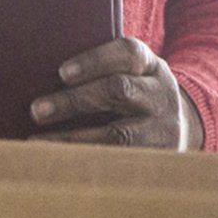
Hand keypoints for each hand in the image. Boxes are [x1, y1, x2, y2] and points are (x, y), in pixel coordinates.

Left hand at [27, 37, 203, 149]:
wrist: (181, 130)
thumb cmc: (137, 96)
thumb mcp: (134, 74)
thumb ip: (104, 71)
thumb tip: (41, 75)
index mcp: (151, 66)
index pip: (128, 53)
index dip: (95, 61)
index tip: (61, 73)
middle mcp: (160, 95)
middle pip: (119, 90)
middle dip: (74, 100)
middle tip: (36, 110)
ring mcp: (162, 129)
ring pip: (118, 134)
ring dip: (73, 138)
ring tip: (37, 142)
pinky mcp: (155, 159)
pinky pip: (117, 163)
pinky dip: (84, 162)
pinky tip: (58, 163)